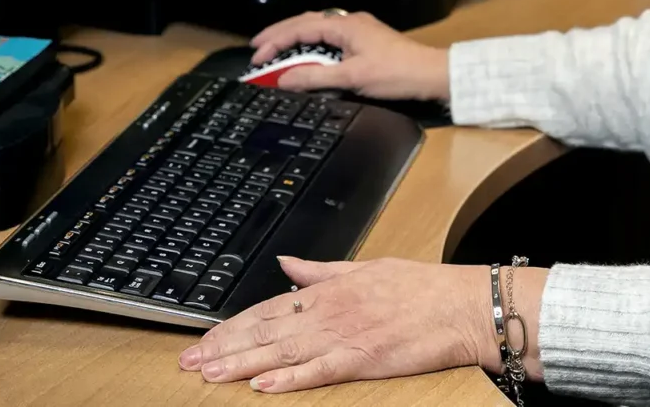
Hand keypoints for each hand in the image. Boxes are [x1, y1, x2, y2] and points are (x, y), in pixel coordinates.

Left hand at [178, 256, 546, 393]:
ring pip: (281, 353)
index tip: (203, 339)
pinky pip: (317, 372)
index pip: (268, 308)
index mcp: (329, 291)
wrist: (460, 305)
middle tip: (189, 363)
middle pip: (265, 332)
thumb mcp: (365, 267)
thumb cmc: (420, 289)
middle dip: (223, 348)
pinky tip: (262, 386)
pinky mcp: (361, 360)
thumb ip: (320, 269)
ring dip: (241, 365)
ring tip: (209, 375)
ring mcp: (344, 336)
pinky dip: (288, 380)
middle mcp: (330, 312)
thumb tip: (288, 261)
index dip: (231, 325)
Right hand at [249, 11, 449, 101]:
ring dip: (294, 38)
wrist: (432, 74)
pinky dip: (311, 44)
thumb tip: (283, 79)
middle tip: (256, 48)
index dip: (275, 41)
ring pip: (317, 28)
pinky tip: (305, 54)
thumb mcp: (352, 78)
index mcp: (345, 25)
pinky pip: (329, 37)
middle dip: (279, 34)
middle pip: (305, 22)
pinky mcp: (365, 41)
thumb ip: (315, 78)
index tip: (256, 56)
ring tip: (274, 49)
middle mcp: (349, 22)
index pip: (300, 28)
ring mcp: (358, 30)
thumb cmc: (396, 74)